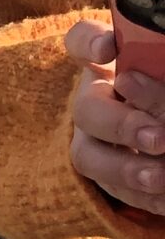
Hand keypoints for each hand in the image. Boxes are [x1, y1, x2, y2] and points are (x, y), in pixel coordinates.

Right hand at [67, 16, 164, 215]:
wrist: (156, 117)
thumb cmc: (161, 82)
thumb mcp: (159, 66)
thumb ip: (159, 58)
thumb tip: (137, 68)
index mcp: (108, 62)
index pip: (81, 40)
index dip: (89, 44)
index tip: (108, 50)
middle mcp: (94, 98)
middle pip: (88, 110)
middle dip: (123, 126)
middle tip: (159, 139)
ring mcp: (93, 140)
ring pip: (90, 157)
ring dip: (126, 170)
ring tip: (161, 179)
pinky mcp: (106, 175)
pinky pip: (116, 191)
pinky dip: (143, 197)